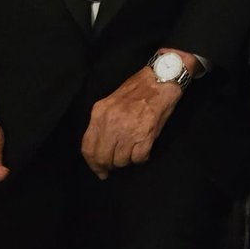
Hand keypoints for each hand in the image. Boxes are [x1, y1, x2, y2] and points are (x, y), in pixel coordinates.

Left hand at [79, 58, 190, 179]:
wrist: (161, 78)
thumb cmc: (138, 90)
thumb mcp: (112, 102)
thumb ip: (103, 123)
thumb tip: (100, 149)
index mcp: (100, 112)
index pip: (88, 147)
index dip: (92, 163)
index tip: (99, 170)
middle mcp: (111, 122)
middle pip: (103, 157)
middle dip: (108, 166)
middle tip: (115, 166)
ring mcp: (128, 129)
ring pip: (121, 161)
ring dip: (127, 160)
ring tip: (133, 150)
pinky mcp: (145, 134)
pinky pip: (138, 158)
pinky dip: (141, 157)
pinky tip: (144, 148)